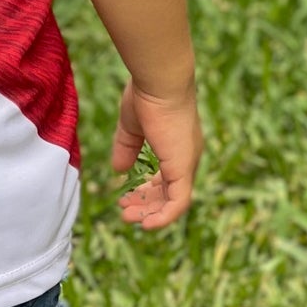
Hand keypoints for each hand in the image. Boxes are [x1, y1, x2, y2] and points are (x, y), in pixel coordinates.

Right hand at [111, 79, 202, 229]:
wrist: (160, 82)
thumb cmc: (146, 95)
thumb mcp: (132, 127)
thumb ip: (126, 148)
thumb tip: (118, 171)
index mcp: (177, 145)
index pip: (166, 177)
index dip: (146, 190)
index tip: (124, 196)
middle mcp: (187, 156)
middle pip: (169, 192)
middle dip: (146, 204)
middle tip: (124, 211)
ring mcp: (187, 163)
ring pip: (174, 201)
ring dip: (151, 213)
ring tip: (127, 216)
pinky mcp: (184, 169)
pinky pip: (179, 203)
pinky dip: (164, 217)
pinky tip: (147, 223)